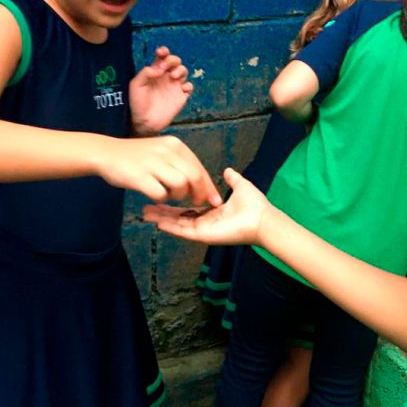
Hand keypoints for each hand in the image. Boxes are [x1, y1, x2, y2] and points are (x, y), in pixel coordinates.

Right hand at [98, 135, 221, 205]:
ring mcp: (153, 163)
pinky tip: (156, 197)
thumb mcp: (161, 151)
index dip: (209, 186)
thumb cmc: (136, 156)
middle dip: (200, 193)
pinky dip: (162, 199)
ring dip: (179, 195)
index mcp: (175, 145)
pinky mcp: (140, 176)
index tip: (214, 200)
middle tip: (197, 203)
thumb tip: (200, 183)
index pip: (199, 167)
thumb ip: (179, 164)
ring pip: (180, 185)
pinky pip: (160, 194)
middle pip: (194, 176)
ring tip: (170, 196)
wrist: (106, 153)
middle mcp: (166, 151)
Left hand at [129, 46, 192, 134]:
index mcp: (155, 71)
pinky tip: (181, 89)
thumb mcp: (136, 85)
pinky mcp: (181, 97)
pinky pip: (189, 87)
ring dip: (180, 70)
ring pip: (184, 71)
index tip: (161, 52)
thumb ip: (145, 73)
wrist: (144, 122)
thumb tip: (158, 67)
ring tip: (172, 77)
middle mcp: (165, 77)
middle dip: (172, 60)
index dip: (164, 51)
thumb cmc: (137, 103)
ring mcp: (174, 86)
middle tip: (165, 67)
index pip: (162, 56)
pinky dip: (188, 85)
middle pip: (175, 61)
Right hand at [143, 168, 270, 245]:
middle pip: (178, 217)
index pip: (188, 207)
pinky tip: (157, 222)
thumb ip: (232, 179)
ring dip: (161, 219)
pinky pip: (184, 231)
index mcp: (212, 212)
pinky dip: (170, 227)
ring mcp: (203, 230)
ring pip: (177, 225)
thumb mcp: (241, 186)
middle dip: (162, 211)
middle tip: (144, 207)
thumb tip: (228, 170)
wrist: (262, 219)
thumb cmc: (255, 205)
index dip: (174, 202)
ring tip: (145, 214)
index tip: (161, 193)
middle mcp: (205, 222)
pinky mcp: (204, 235)